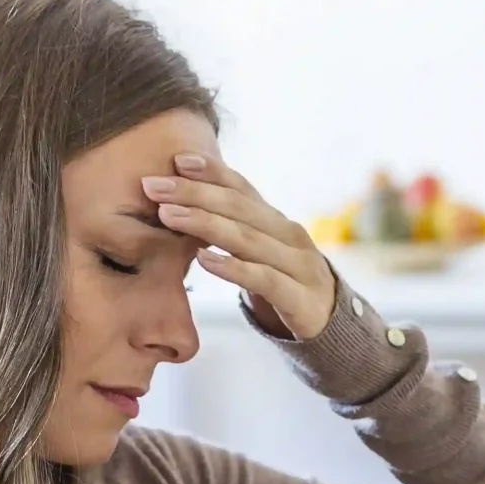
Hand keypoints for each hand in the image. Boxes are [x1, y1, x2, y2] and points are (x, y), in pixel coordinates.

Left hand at [142, 153, 337, 340]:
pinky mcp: (300, 298)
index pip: (242, 187)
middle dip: (194, 193)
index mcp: (276, 220)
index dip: (212, 171)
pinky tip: (204, 260)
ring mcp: (298, 265)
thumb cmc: (284, 283)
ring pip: (247, 239)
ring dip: (205, 223)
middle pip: (239, 207)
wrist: (330, 325)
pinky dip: (233, 268)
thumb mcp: (259, 253)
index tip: (177, 159)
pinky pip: (263, 279)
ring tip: (169, 215)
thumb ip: (231, 229)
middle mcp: (289, 234)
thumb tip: (181, 205)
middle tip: (154, 186)